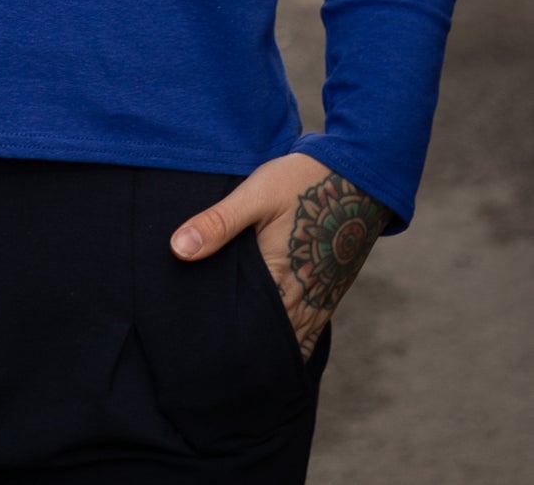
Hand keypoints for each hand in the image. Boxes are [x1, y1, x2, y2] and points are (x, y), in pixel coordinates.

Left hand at [169, 151, 391, 360]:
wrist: (359, 177)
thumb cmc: (302, 182)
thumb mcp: (255, 194)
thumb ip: (218, 223)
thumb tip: (178, 249)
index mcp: (278, 276)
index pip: (245, 324)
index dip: (224, 336)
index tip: (199, 348)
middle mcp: (302, 297)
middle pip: (267, 340)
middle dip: (243, 350)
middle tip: (212, 361)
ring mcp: (319, 298)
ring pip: (290, 341)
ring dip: (267, 349)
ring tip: (238, 360)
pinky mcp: (331, 293)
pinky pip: (311, 333)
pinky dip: (293, 344)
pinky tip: (275, 348)